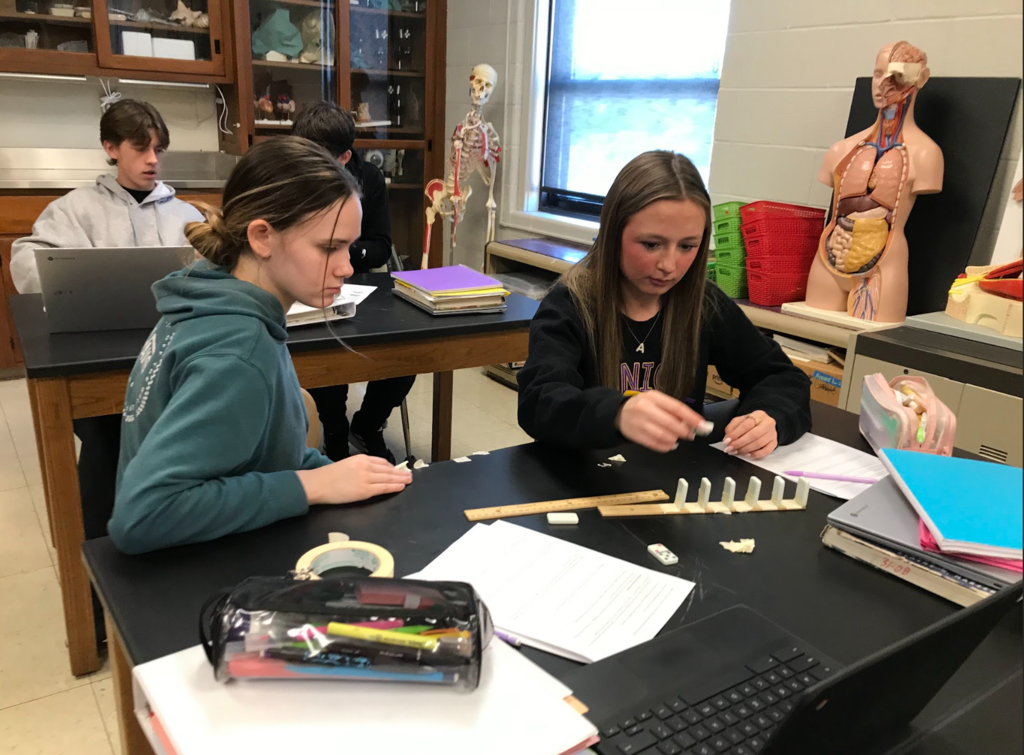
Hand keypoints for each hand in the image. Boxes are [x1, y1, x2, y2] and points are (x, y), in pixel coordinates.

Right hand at [297, 455, 411, 504]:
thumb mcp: (346, 464)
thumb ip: (359, 467)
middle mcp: (366, 466)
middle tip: (409, 474)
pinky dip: (395, 487)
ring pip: (389, 478)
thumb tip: (369, 473)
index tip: (397, 469)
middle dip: (400, 472)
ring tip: (409, 480)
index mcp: (361, 458)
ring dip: (401, 479)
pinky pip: (384, 487)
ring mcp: (367, 478)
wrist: (318, 484)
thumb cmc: (327, 476)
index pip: (381, 461)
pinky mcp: (365, 490)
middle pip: (388, 469)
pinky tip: (401, 486)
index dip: (391, 466)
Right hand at [615, 390, 707, 452]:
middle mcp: (645, 409)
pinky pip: (655, 444)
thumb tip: (692, 422)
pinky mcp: (635, 436)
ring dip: (675, 439)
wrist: (618, 413)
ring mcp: (639, 423)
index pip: (677, 408)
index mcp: (653, 397)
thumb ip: (672, 409)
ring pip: (663, 435)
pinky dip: (666, 446)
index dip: (692, 418)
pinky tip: (670, 444)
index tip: (702, 425)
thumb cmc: (642, 406)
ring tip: (678, 438)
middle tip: (691, 434)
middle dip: (684, 431)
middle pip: (671, 423)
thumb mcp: (656, 400)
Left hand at [723, 411, 777, 458]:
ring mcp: (773, 434)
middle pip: (753, 435)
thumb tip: (727, 438)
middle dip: (739, 443)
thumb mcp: (740, 420)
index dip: (735, 434)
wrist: (764, 425)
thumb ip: (732, 427)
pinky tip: (747, 455)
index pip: (746, 424)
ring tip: (736, 452)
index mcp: (759, 415)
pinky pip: (766, 451)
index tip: (727, 441)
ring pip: (759, 443)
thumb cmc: (750, 423)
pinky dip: (755, 454)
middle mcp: (768, 423)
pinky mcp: (774, 443)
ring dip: (745, 449)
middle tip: (730, 449)